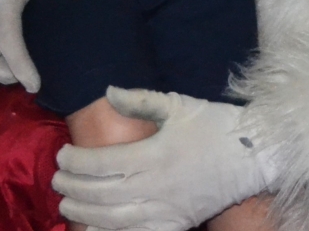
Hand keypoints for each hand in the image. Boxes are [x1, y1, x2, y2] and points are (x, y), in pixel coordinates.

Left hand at [53, 90, 277, 230]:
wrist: (251, 155)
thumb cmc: (214, 125)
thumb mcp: (178, 104)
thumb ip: (141, 100)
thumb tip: (108, 92)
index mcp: (153, 155)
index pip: (102, 162)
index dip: (76, 161)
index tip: (61, 154)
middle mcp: (154, 186)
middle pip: (102, 193)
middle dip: (73, 187)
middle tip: (56, 179)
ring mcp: (164, 211)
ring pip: (113, 219)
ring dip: (85, 213)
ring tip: (67, 205)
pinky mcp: (174, 225)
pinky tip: (95, 229)